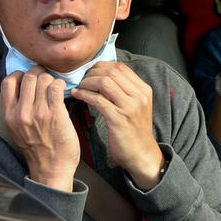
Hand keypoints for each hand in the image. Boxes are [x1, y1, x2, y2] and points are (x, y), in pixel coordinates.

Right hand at [2, 67, 79, 192]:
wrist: (51, 170)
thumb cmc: (36, 150)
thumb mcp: (16, 130)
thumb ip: (16, 109)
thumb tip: (23, 87)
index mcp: (9, 115)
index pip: (8, 81)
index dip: (19, 75)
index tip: (28, 78)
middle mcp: (22, 113)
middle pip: (28, 76)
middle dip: (39, 73)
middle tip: (46, 79)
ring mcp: (39, 113)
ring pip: (44, 79)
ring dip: (52, 80)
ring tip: (55, 88)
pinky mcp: (56, 115)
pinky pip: (57, 87)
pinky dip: (61, 85)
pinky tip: (62, 91)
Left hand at [69, 61, 163, 189]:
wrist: (141, 154)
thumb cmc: (134, 130)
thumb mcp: (136, 105)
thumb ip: (124, 90)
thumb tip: (102, 74)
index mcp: (143, 90)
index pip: (120, 67)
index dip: (101, 66)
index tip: (90, 71)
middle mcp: (139, 96)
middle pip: (111, 72)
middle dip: (92, 73)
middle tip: (82, 79)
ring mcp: (130, 107)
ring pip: (103, 82)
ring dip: (87, 82)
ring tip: (79, 87)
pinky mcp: (119, 119)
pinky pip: (97, 100)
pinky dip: (84, 94)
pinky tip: (77, 95)